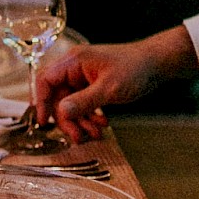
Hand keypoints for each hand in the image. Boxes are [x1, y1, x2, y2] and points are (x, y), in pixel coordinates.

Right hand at [36, 25, 198, 140]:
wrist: (157, 64)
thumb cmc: (135, 69)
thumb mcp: (109, 89)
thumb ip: (83, 101)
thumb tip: (60, 112)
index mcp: (73, 61)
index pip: (46, 80)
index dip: (41, 101)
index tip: (44, 122)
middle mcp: (74, 68)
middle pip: (58, 97)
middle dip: (67, 119)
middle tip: (78, 137)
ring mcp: (83, 77)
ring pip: (71, 104)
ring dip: (80, 121)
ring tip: (95, 134)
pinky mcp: (93, 85)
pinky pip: (83, 104)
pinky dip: (90, 116)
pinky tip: (102, 124)